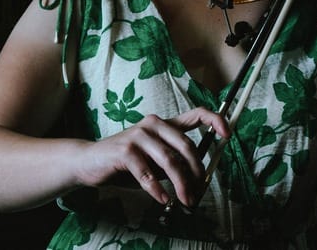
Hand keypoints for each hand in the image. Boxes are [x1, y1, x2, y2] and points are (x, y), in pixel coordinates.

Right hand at [74, 107, 229, 206]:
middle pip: (186, 146)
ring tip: (185, 201)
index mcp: (164, 123)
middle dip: (196, 172)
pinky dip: (157, 188)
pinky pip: (147, 173)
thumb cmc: (126, 163)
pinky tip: (162, 199)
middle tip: (198, 192)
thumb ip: (174, 165)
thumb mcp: (155, 162)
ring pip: (170, 161)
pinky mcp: (125, 150)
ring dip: (181, 184)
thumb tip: (199, 181)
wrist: (89, 163)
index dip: (215, 121)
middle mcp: (154, 124)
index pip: (196, 114)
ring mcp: (139, 135)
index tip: (228, 134)